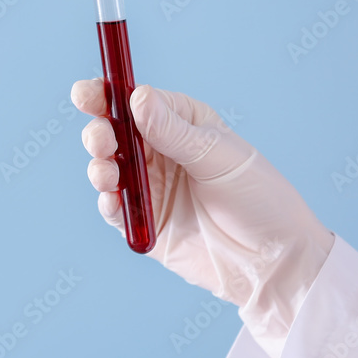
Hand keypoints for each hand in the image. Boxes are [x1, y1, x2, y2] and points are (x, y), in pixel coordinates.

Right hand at [71, 80, 334, 357]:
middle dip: (99, 133)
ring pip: (107, 168)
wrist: (272, 263)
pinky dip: (108, 203)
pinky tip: (113, 200)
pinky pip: (114, 209)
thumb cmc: (259, 200)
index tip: (85, 94)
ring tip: (107, 174)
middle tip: (101, 141)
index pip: (136, 101)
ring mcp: (150, 188)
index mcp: (183, 124)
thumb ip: (173, 131)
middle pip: (113, 133)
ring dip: (99, 167)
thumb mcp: (218, 157)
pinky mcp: (144, 222)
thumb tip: (136, 98)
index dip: (107, 95)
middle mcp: (161, 152)